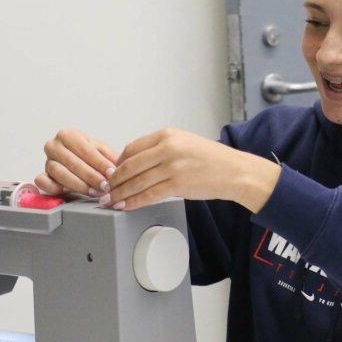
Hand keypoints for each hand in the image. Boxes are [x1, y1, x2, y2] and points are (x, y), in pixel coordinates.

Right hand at [36, 128, 118, 196]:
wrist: (79, 163)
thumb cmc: (91, 156)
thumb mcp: (103, 152)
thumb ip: (110, 158)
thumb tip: (118, 169)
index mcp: (68, 135)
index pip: (85, 150)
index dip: (100, 163)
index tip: (112, 174)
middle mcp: (53, 146)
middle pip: (71, 162)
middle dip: (91, 177)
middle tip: (105, 187)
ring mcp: (46, 161)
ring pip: (59, 173)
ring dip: (78, 185)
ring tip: (94, 192)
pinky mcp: (41, 176)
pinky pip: (43, 182)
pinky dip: (54, 188)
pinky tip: (69, 192)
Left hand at [104, 128, 280, 211]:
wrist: (236, 172)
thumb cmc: (213, 160)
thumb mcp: (185, 144)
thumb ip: (161, 150)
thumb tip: (137, 164)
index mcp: (167, 135)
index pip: (132, 149)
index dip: (118, 164)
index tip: (113, 174)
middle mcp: (168, 147)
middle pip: (129, 165)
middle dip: (114, 181)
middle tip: (104, 190)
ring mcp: (172, 166)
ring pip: (136, 181)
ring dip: (120, 194)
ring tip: (110, 202)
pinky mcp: (178, 184)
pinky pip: (148, 194)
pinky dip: (133, 202)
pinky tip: (125, 206)